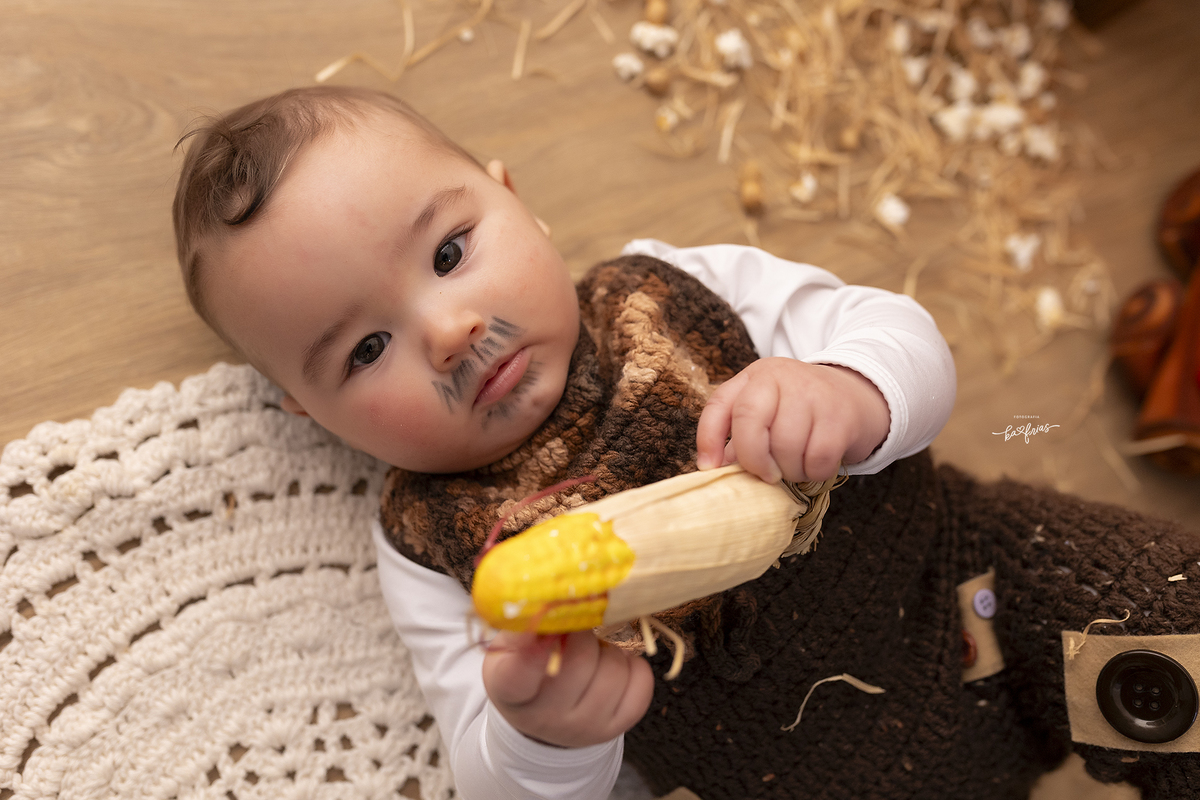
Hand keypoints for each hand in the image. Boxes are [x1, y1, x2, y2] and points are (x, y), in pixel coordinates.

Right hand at [482, 630, 653, 747]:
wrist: (542, 718)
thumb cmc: (524, 669)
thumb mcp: (509, 647)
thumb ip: (524, 623)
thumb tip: (551, 596)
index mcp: (510, 692)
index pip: (518, 677)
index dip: (532, 652)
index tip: (541, 629)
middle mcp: (546, 717)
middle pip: (580, 660)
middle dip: (583, 635)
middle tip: (574, 633)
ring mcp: (583, 727)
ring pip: (615, 669)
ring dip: (607, 650)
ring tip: (591, 653)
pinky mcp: (615, 728)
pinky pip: (641, 683)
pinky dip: (633, 666)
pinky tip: (611, 665)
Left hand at [696, 358, 889, 482]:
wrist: (859, 395)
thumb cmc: (801, 411)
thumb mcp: (767, 410)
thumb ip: (739, 435)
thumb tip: (714, 468)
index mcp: (756, 376)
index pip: (720, 404)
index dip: (708, 439)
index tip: (709, 467)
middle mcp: (781, 377)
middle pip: (750, 422)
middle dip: (753, 459)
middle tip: (766, 475)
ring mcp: (813, 393)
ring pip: (786, 445)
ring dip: (788, 470)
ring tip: (795, 466)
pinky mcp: (841, 416)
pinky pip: (818, 458)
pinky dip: (814, 472)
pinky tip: (816, 465)